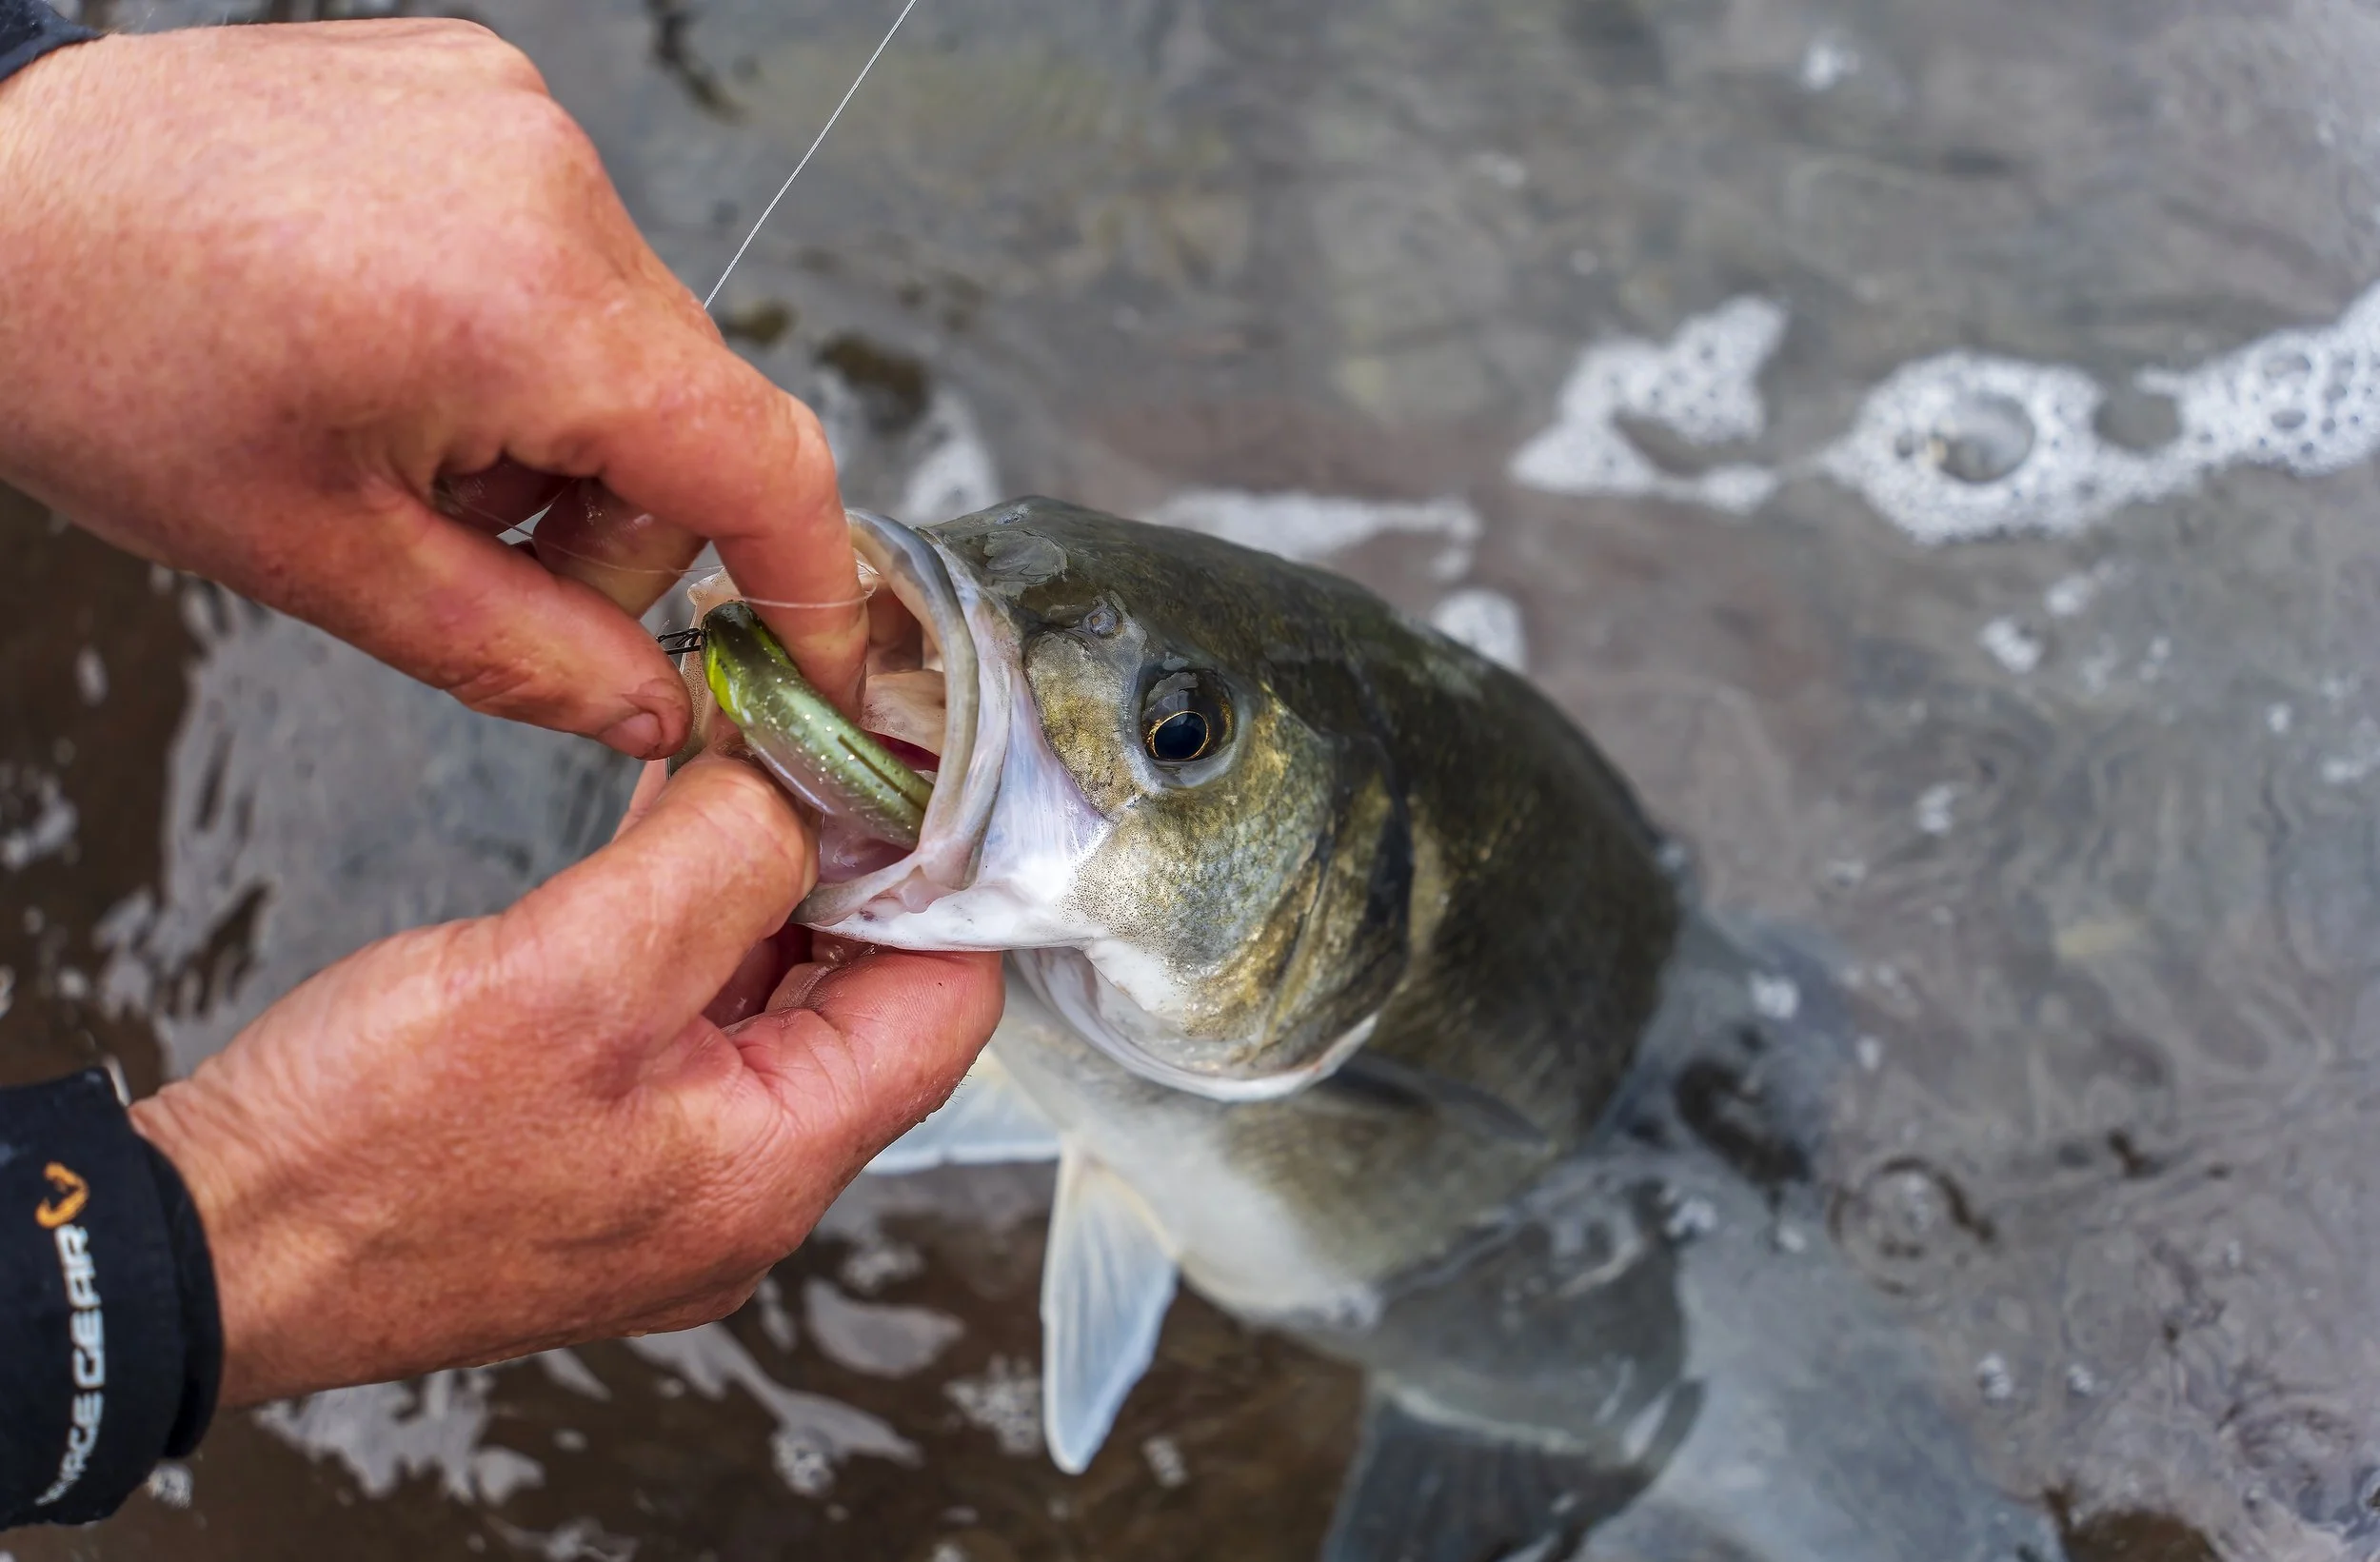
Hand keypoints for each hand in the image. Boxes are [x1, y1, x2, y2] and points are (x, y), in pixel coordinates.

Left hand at [0, 19, 865, 748]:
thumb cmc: (98, 359)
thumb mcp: (323, 560)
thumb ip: (527, 657)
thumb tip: (657, 715)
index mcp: (524, 308)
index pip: (763, 467)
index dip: (810, 590)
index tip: (816, 667)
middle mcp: (553, 185)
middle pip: (696, 412)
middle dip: (616, 518)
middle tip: (481, 550)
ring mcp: (521, 120)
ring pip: (637, 338)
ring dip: (564, 425)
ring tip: (411, 433)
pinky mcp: (483, 85)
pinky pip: (574, 249)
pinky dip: (522, 331)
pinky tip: (403, 343)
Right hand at [127, 757, 1004, 1404]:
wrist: (208, 1249)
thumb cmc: (364, 1149)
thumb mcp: (568, 971)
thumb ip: (718, 864)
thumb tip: (799, 791)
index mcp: (772, 1162)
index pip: (944, 1004)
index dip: (937, 872)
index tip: (903, 763)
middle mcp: (745, 1186)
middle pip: (865, 1001)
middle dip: (845, 864)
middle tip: (817, 742)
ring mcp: (675, 1175)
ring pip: (773, 1003)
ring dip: (764, 885)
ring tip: (744, 763)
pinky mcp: (604, 1149)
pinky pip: (689, 1022)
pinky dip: (692, 926)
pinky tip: (670, 831)